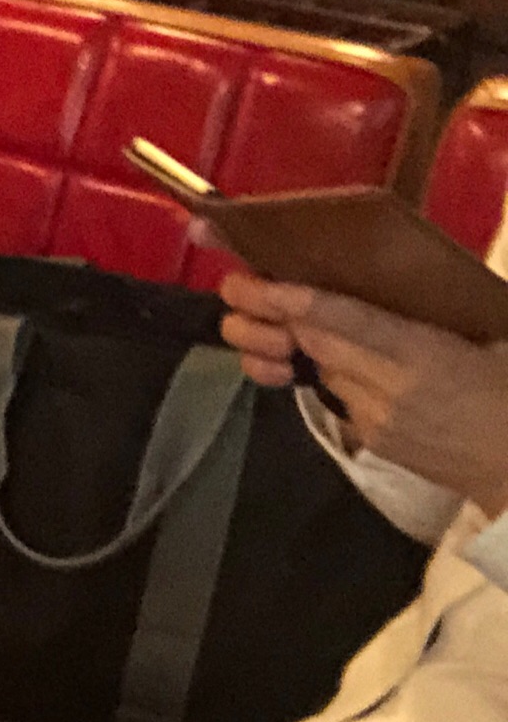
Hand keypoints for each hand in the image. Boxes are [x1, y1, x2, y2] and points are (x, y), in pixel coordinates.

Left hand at [225, 270, 507, 515]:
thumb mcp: (489, 341)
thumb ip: (436, 317)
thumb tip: (393, 283)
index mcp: (425, 354)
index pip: (350, 324)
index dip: (301, 304)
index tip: (263, 285)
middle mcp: (390, 388)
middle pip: (317, 346)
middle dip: (272, 316)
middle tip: (239, 286)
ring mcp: (375, 418)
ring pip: (322, 371)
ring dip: (302, 343)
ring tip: (279, 315)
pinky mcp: (369, 438)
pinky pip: (338, 396)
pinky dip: (331, 372)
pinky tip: (331, 357)